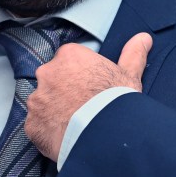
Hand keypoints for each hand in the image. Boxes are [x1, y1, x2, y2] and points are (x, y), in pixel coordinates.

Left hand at [25, 32, 150, 160]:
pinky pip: (37, 126)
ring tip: (73, 125)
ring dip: (53, 112)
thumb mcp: (129, 75)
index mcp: (68, 56)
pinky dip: (47, 132)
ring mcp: (37, 99)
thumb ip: (133, 54)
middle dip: (62, 93)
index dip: (79, 78)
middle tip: (81, 108)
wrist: (105, 134)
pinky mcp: (32, 123)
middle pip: (52, 81)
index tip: (90, 90)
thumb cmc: (116, 102)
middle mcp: (47, 73)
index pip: (68, 62)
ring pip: (42, 104)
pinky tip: (63, 138)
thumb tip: (143, 38)